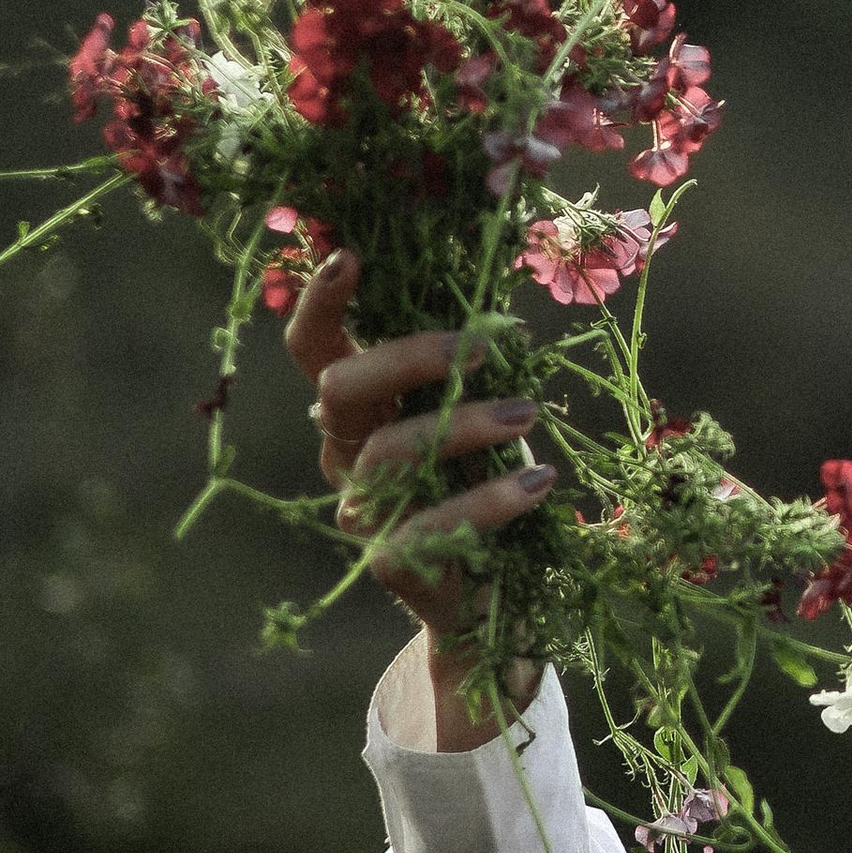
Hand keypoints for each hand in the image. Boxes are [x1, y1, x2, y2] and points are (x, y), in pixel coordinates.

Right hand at [283, 249, 552, 750]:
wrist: (497, 598)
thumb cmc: (487, 482)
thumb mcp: (481, 414)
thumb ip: (469, 369)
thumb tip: (495, 308)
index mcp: (361, 408)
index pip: (314, 349)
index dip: (319, 301)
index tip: (351, 254)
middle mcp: (345, 455)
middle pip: (337, 389)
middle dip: (408, 357)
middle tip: (481, 347)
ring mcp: (362, 511)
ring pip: (388, 452)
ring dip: (465, 424)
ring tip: (531, 414)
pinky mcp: (390, 563)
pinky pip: (428, 526)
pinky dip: (489, 500)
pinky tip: (538, 482)